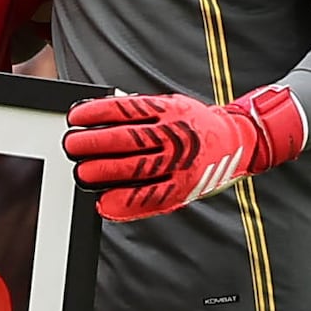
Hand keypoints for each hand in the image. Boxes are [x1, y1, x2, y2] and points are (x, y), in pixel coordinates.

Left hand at [65, 86, 307, 221]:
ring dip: (106, 172)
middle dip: (96, 144)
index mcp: (171, 110)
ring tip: (83, 172)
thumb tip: (93, 117)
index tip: (75, 119)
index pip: (128, 110)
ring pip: (138, 169)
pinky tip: (105, 204)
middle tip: (72, 146)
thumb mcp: (169, 106)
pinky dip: (126, 203)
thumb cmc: (192, 124)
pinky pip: (152, 197)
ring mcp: (182, 163)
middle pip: (130, 140)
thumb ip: (137, 112)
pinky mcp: (184, 188)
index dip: (98, 114)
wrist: (237, 142)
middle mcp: (177, 135)